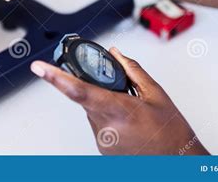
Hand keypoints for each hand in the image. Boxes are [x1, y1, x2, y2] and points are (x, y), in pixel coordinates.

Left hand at [30, 48, 208, 154]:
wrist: (178, 163)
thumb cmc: (171, 133)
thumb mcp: (156, 94)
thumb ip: (131, 70)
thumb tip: (115, 54)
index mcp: (119, 110)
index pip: (78, 90)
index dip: (55, 78)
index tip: (39, 67)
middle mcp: (105, 127)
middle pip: (87, 97)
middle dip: (99, 86)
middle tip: (120, 89)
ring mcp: (102, 140)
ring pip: (93, 109)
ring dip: (105, 102)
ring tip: (132, 111)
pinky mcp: (102, 148)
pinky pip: (98, 122)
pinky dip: (108, 115)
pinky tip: (128, 121)